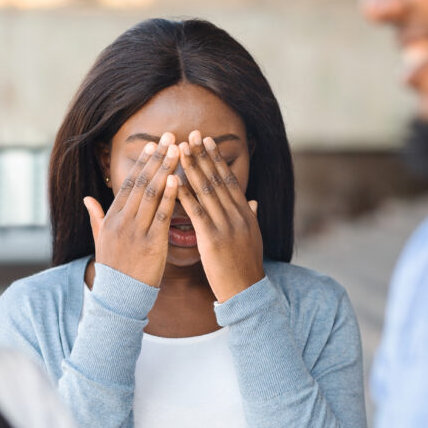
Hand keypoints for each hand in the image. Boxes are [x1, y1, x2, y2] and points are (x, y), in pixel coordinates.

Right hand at [84, 133, 179, 286]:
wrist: (119, 298)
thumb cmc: (114, 269)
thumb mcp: (100, 241)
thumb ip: (96, 217)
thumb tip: (88, 198)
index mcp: (112, 218)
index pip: (128, 184)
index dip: (141, 163)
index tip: (152, 145)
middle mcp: (123, 221)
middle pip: (141, 183)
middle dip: (157, 159)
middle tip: (170, 138)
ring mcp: (136, 232)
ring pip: (152, 195)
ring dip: (166, 170)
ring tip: (178, 151)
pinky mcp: (152, 244)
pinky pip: (162, 216)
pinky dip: (170, 197)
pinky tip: (178, 180)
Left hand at [177, 130, 264, 301]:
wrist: (247, 292)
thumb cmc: (246, 267)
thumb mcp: (253, 238)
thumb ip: (251, 217)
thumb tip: (252, 202)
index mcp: (246, 213)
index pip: (229, 180)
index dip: (217, 159)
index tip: (207, 141)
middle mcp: (237, 215)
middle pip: (218, 179)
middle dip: (203, 155)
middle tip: (192, 134)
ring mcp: (226, 226)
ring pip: (207, 191)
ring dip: (192, 168)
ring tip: (181, 150)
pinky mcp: (212, 239)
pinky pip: (196, 212)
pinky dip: (185, 195)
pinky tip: (174, 182)